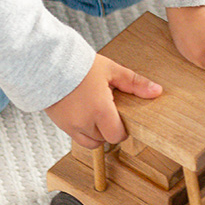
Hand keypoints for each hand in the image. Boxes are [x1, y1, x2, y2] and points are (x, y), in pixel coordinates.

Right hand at [44, 54, 160, 147]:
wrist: (48, 62)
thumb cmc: (79, 65)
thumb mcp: (111, 70)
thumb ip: (135, 83)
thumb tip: (156, 91)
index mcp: (100, 110)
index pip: (118, 136)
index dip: (122, 129)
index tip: (121, 117)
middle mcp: (85, 122)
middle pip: (105, 140)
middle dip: (109, 129)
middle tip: (108, 109)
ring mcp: (70, 125)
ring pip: (90, 142)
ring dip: (96, 132)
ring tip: (95, 112)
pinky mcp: (60, 124)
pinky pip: (76, 137)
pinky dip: (83, 130)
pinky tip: (84, 112)